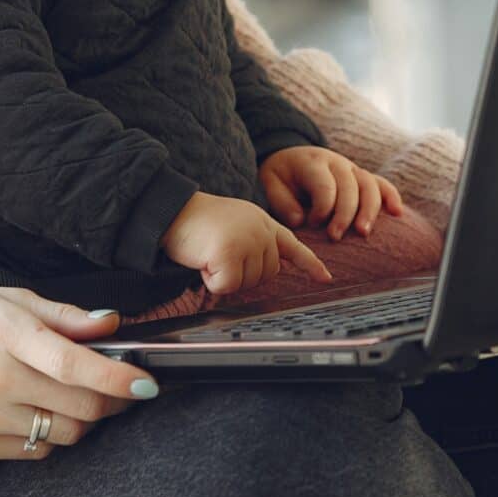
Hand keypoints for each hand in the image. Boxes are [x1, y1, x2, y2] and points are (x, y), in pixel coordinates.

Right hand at [0, 285, 158, 460]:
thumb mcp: (6, 299)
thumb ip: (63, 315)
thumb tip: (113, 323)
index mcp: (3, 333)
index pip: (73, 364)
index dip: (117, 377)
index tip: (146, 383)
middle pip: (79, 406)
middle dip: (110, 400)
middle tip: (117, 387)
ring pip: (64, 434)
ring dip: (82, 419)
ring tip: (70, 394)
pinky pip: (37, 450)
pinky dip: (48, 433)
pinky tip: (33, 408)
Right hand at [161, 191, 331, 294]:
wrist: (172, 210)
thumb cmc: (198, 222)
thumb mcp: (235, 225)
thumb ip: (255, 242)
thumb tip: (267, 270)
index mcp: (263, 222)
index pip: (292, 245)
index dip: (310, 264)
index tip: (325, 278)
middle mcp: (261, 230)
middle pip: (267, 275)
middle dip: (242, 274)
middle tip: (220, 254)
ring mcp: (247, 241)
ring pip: (247, 283)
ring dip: (225, 276)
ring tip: (210, 252)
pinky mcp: (230, 253)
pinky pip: (227, 286)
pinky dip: (211, 280)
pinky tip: (203, 259)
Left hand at [257, 145, 404, 240]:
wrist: (290, 159)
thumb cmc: (280, 177)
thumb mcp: (270, 184)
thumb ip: (282, 202)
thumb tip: (300, 220)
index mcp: (312, 162)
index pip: (325, 184)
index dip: (322, 207)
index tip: (312, 224)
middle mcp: (336, 162)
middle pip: (350, 185)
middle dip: (345, 213)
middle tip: (336, 236)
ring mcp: (352, 168)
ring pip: (369, 184)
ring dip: (370, 209)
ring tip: (363, 232)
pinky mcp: (362, 177)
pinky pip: (382, 184)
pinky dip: (391, 196)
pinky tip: (397, 213)